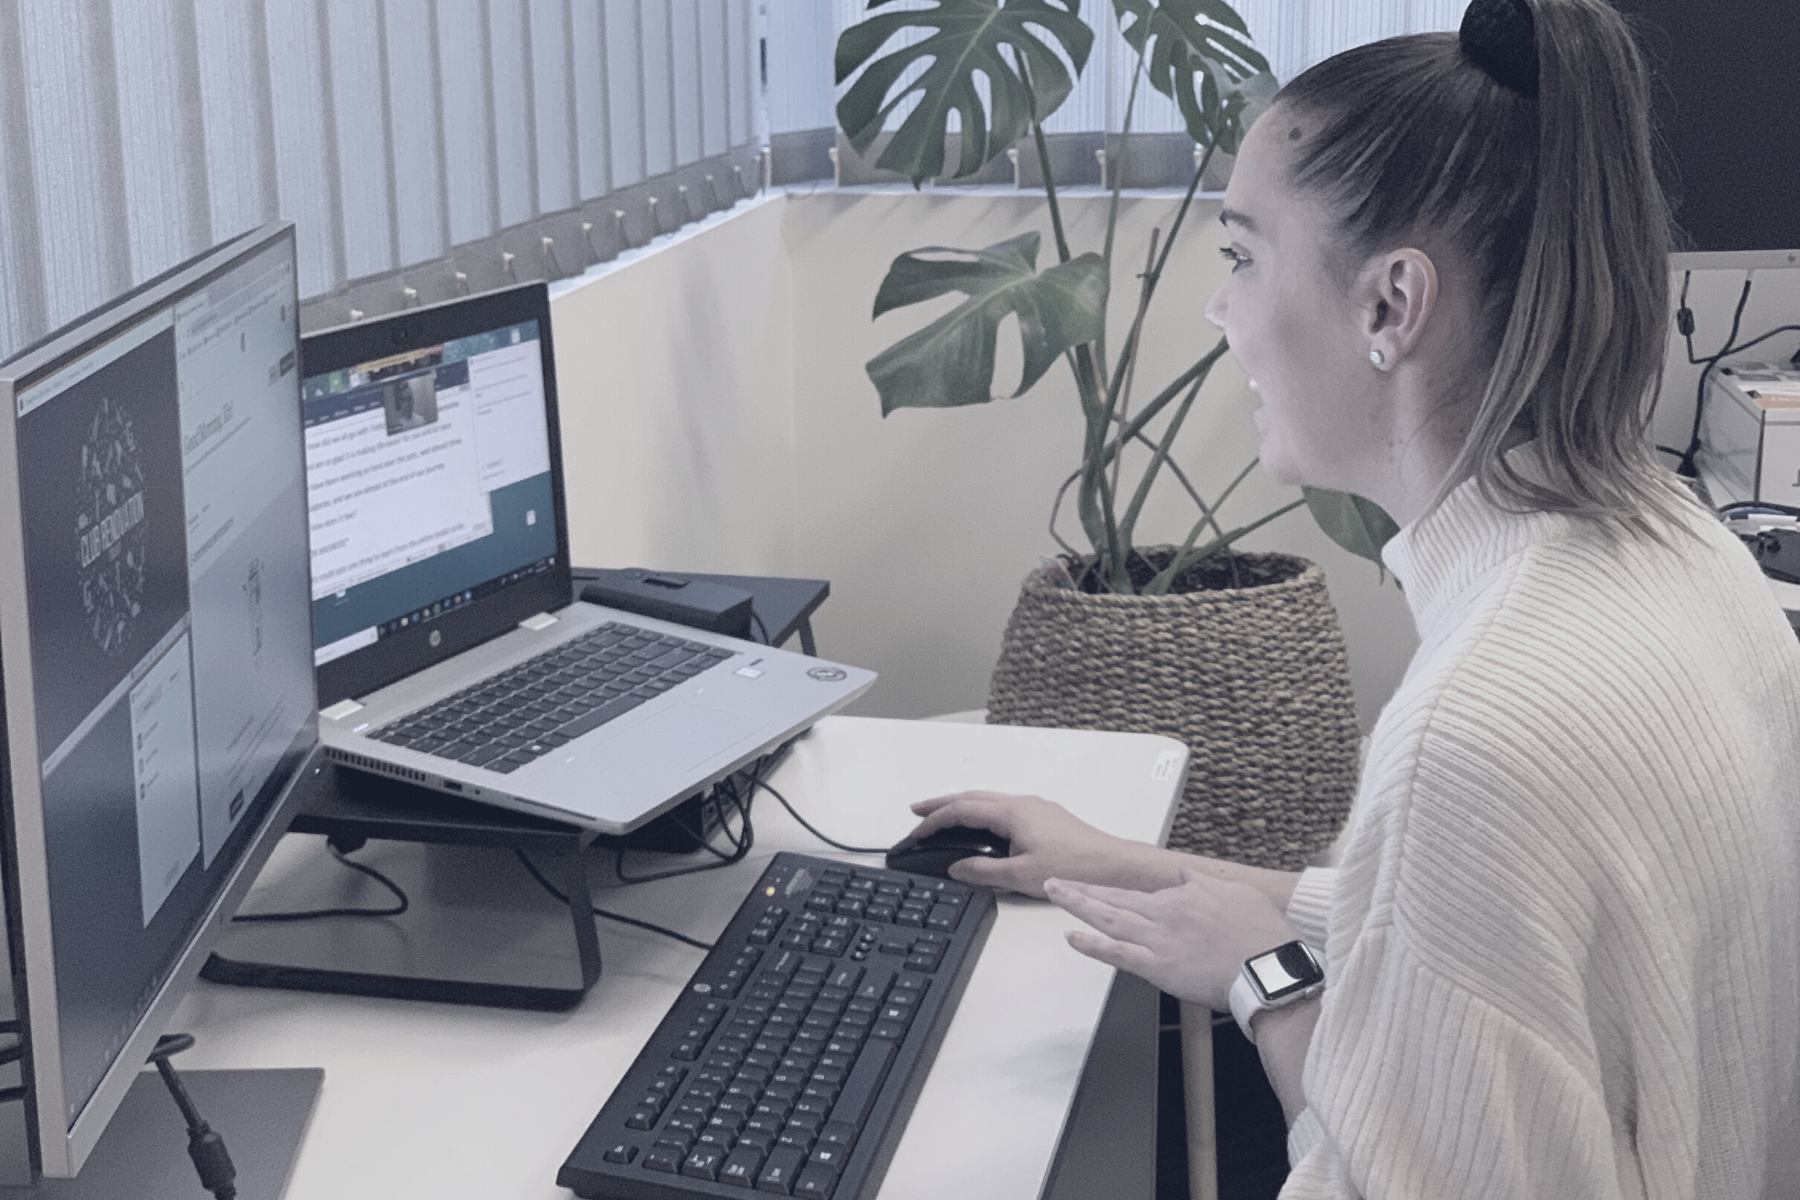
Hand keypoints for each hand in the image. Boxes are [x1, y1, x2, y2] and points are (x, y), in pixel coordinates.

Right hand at [907, 791, 1125, 897]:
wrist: (1113, 866)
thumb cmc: (1075, 867)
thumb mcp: (1021, 876)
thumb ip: (983, 871)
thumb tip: (958, 868)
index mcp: (1012, 812)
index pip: (962, 810)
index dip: (935, 820)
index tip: (917, 831)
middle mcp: (1023, 803)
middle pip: (972, 797)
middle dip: (942, 803)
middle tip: (918, 811)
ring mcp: (1036, 808)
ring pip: (989, 800)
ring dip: (963, 806)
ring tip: (944, 817)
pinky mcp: (1046, 818)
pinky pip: (1004, 807)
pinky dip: (982, 812)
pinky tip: (983, 826)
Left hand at [1043, 868, 1298, 1010]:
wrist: (1271, 968)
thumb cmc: (1262, 934)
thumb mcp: (1237, 893)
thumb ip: (1204, 883)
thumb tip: (1183, 874)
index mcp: (1183, 895)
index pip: (1141, 892)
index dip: (1116, 891)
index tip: (1099, 890)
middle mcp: (1164, 913)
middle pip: (1115, 897)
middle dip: (1082, 888)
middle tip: (1054, 879)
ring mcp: (1158, 940)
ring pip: (1109, 917)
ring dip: (1078, 904)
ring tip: (1054, 893)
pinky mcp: (1158, 967)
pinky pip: (1117, 954)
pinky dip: (1092, 945)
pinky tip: (1071, 937)